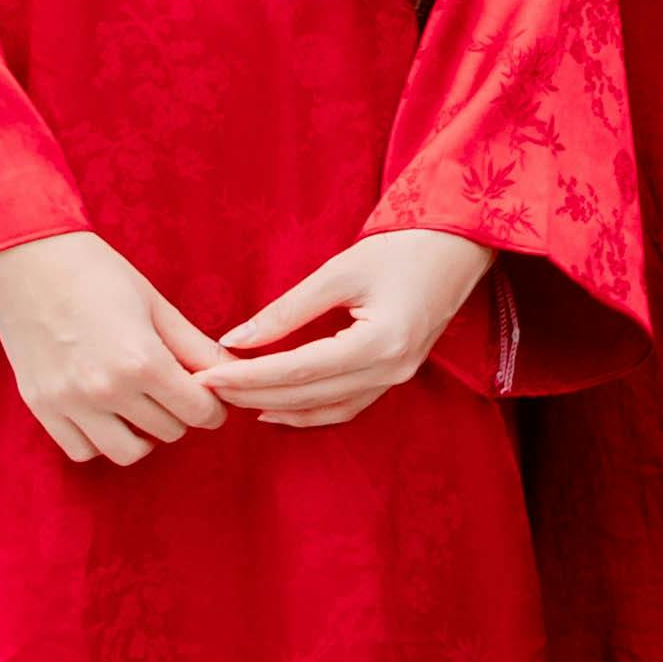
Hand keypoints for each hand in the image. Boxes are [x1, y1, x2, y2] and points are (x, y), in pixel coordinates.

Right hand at [0, 231, 234, 466]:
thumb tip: (236, 372)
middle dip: (182, 414)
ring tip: (144, 407)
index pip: (199, 412)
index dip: (214, 407)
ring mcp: (69, 403)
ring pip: (127, 452)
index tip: (211, 396)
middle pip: (169, 431)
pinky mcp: (40, 407)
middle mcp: (105, 390)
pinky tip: (109, 414)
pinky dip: (102, 440)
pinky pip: (82, 450)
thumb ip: (197, 348)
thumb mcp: (158, 306)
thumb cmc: (99, 275)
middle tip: (176, 391)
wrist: (28, 262)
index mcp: (142, 362)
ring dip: (145, 435)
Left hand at [203, 229, 495, 426]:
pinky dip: (307, 413)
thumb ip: (286, 310)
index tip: (206, 373)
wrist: (457, 249)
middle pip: (307, 394)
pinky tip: (274, 408)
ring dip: (276, 406)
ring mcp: (398, 377)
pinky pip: (346, 407)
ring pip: (325, 409)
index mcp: (380, 341)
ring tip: (232, 398)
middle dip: (251, 392)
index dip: (248, 375)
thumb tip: (234, 339)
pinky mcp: (396, 376)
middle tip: (205, 386)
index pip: (298, 369)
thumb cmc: (401, 250)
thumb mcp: (338, 272)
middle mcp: (392, 368)